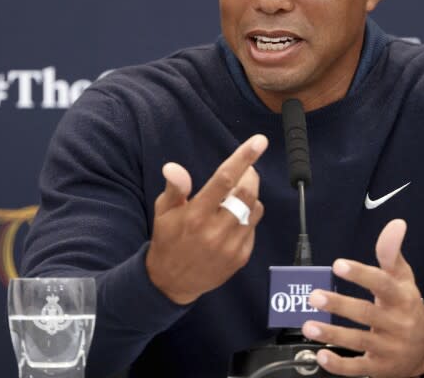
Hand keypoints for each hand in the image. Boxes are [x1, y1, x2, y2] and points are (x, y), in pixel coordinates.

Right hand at [145, 134, 267, 304]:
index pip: (224, 179)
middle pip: (247, 192)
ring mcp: (231, 246)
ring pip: (255, 208)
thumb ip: (175, 188)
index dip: (243, 157)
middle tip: (245, 171)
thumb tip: (173, 167)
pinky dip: (248, 218)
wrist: (171, 282)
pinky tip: (232, 221)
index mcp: (195, 215)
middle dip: (250, 175)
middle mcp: (215, 230)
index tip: (260, 141)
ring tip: (235, 198)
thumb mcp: (163, 211)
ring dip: (250, 197)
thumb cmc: (168, 240)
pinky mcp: (241, 257)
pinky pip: (253, 227)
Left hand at [301, 219, 423, 377]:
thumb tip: (396, 223)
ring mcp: (388, 348)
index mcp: (402, 298)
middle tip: (314, 296)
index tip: (338, 265)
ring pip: (359, 341)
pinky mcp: (380, 368)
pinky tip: (321, 354)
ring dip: (332, 334)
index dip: (361, 274)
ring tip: (308, 326)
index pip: (382, 284)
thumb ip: (392, 253)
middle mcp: (397, 323)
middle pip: (367, 314)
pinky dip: (339, 365)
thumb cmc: (408, 307)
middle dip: (339, 305)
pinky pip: (358, 368)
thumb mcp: (404, 279)